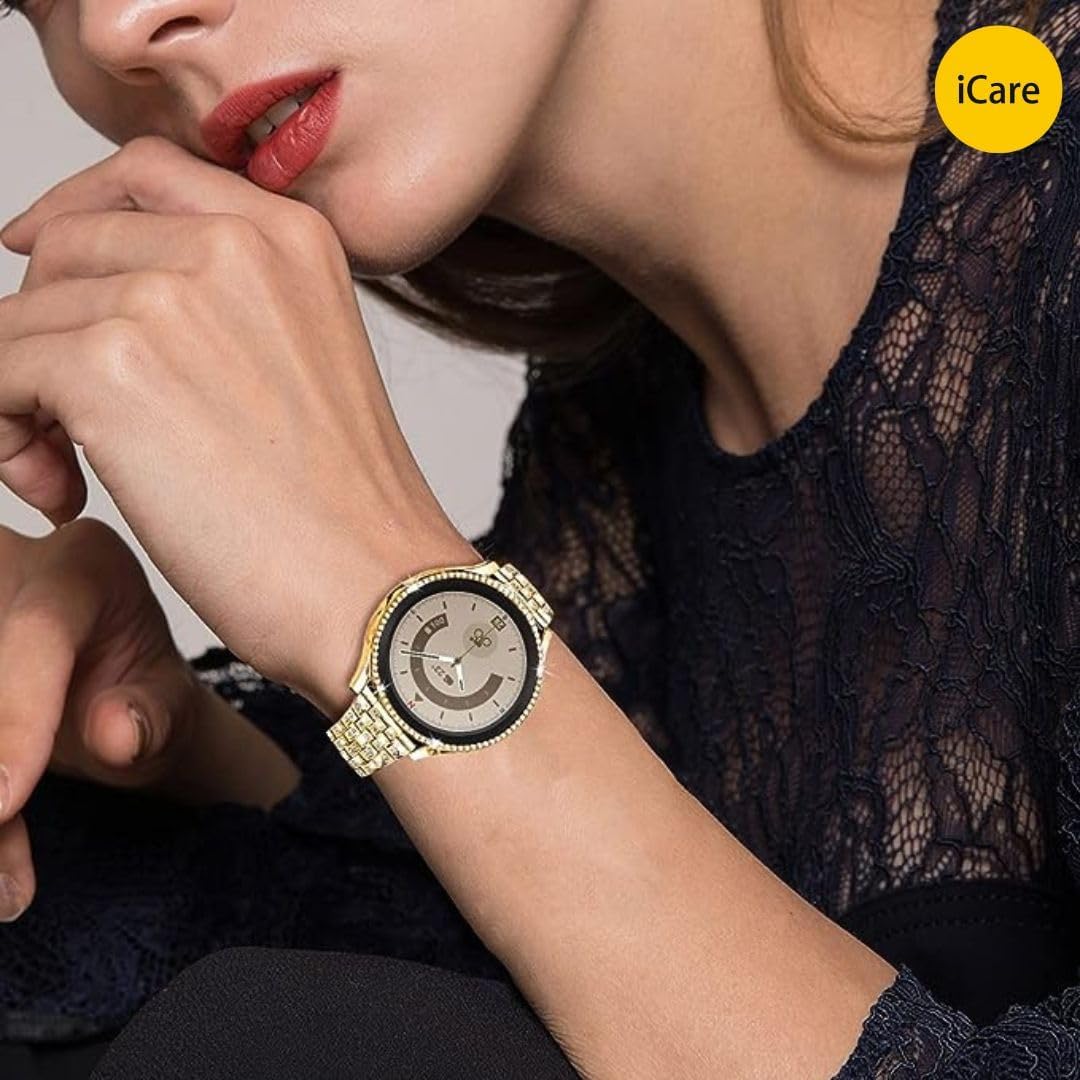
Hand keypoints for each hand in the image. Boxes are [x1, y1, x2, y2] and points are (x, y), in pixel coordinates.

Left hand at [0, 136, 475, 714]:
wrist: (373, 590)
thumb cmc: (343, 514)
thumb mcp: (301, 367)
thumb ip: (221, 310)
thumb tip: (95, 308)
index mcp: (290, 238)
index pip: (145, 175)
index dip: (76, 213)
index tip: (34, 260)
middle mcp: (231, 244)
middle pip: (69, 248)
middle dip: (47, 332)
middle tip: (71, 435)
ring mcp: (170, 296)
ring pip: (21, 316)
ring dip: (21, 398)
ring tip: (73, 480)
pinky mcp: (111, 363)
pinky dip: (4, 434)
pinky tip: (66, 496)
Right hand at [0, 518, 207, 920]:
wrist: (119, 704)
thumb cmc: (149, 692)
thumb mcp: (173, 704)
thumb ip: (155, 715)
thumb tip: (116, 734)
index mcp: (85, 566)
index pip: (38, 631)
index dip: (15, 719)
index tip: (3, 802)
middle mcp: (11, 570)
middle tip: (5, 829)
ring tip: (9, 886)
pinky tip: (5, 873)